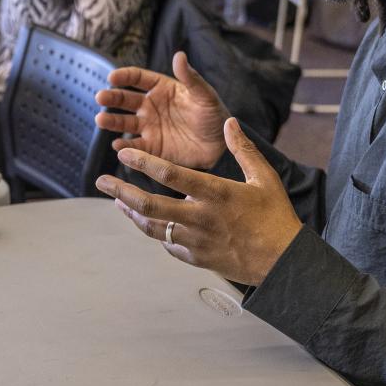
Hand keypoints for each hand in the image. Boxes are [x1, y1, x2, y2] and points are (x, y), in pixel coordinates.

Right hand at [95, 52, 231, 171]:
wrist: (221, 145)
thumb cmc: (214, 116)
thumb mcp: (205, 95)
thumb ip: (190, 78)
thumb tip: (179, 55)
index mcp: (162, 88)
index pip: (138, 78)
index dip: (124, 77)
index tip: (112, 77)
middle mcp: (151, 106)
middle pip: (125, 99)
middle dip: (112, 97)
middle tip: (100, 97)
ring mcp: (149, 127)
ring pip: (124, 122)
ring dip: (111, 120)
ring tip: (101, 120)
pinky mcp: (152, 148)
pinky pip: (134, 146)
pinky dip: (124, 146)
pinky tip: (117, 145)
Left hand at [96, 117, 301, 284]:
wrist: (284, 262)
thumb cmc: (275, 216)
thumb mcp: (265, 178)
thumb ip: (243, 149)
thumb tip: (229, 122)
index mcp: (216, 193)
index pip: (170, 174)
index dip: (142, 162)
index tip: (123, 153)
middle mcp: (200, 217)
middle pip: (149, 204)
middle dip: (120, 191)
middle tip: (101, 181)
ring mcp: (196, 240)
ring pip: (152, 227)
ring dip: (130, 213)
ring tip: (116, 200)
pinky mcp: (196, 258)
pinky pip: (166, 243)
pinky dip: (154, 230)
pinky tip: (146, 220)